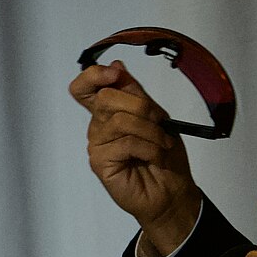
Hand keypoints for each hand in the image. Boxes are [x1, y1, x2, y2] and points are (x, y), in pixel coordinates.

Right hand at [71, 61, 202, 255]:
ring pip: (119, 120)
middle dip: (139, 105)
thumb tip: (117, 65)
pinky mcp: (100, 163)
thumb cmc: (164, 156)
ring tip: (163, 143)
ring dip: (150, 130)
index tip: (115, 74)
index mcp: (109, 112)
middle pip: (105, 98)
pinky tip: (156, 156)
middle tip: (159, 120)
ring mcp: (97, 145)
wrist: (172, 191)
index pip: (84, 88)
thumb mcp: (156, 116)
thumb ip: (135, 92)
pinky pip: (124, 143)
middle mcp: (99, 126)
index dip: (93, 76)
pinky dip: (148, 147)